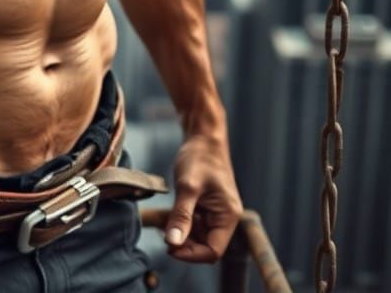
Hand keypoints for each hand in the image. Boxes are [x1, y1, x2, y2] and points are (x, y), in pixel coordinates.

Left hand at [163, 132, 242, 262]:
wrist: (202, 137)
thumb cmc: (199, 157)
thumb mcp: (188, 186)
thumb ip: (181, 215)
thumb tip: (172, 243)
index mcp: (228, 216)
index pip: (213, 251)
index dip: (191, 254)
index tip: (169, 248)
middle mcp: (224, 218)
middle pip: (204, 246)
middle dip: (184, 244)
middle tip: (163, 234)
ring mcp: (215, 212)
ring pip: (197, 236)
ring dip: (180, 233)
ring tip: (162, 223)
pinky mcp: (205, 207)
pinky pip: (193, 223)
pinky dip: (180, 223)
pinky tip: (167, 217)